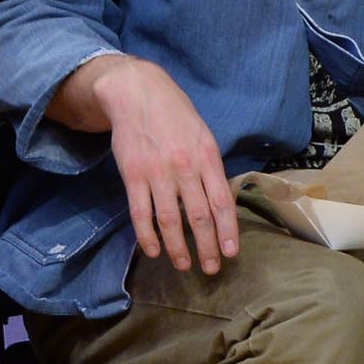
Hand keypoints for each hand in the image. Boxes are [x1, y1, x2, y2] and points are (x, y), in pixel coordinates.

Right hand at [89, 57, 237, 274]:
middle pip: (198, 217)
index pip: (222, 203)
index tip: (231, 254)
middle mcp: (185, 168)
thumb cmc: (177, 118)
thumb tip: (222, 205)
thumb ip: (211, 170)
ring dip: (177, 248)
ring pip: (169, 220)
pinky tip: (153, 251)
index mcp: (208, 158)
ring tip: (184, 265)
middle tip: (210, 269)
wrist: (138, 94)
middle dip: (206, 247)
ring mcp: (157, 173)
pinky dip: (146, 235)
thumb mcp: (204, 137)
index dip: (228, 232)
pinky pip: (140, 212)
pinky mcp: (132, 175)